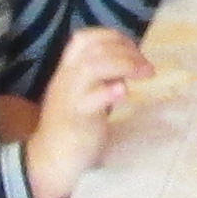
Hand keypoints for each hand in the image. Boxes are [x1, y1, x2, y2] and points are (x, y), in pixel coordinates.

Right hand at [28, 26, 145, 197]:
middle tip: (147, 67)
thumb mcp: (84, 94)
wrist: (49, 161)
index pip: (84, 38)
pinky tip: (123, 92)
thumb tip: (128, 65)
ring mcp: (70, 97)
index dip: (111, 36)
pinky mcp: (76, 119)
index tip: (133, 48)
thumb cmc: (72, 127)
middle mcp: (66, 79)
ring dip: (124, 64)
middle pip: (93, 49)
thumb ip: (100, 78)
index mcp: (67, 71)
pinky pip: (90, 100)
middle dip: (126, 50)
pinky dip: (108, 92)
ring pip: (92, 67)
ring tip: (145, 73)